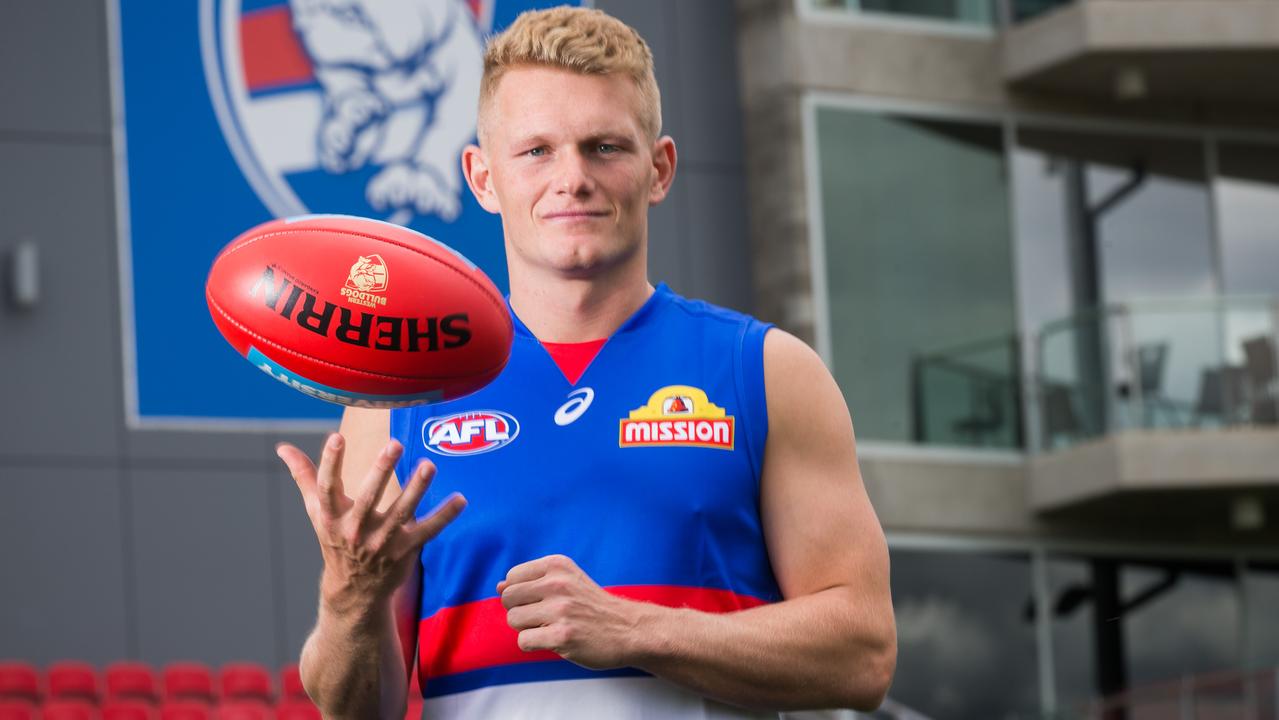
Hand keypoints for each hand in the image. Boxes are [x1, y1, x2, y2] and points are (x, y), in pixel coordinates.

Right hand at [278, 434, 465, 616]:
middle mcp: (355, 529)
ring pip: (401, 512)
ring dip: (417, 488)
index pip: (328, 487)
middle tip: (395, 443)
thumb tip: (282, 447)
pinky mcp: (405, 550)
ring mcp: (382, 542)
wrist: (353, 591)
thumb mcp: (318, 511)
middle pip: (368, 497)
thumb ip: (305, 476)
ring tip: (430, 464)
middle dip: (381, 470)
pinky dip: (445, 516)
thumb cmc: (335, 539)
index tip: (336, 437)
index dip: (330, 462)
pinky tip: (461, 498)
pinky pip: (428, 531)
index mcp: (332, 516)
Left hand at [498, 554, 645, 669]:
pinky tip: (553, 640)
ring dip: (527, 629)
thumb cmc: (591, 605)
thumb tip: (498, 586)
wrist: (627, 628)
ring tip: (550, 627)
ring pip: (514, 620)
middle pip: (508, 599)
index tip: (541, 600)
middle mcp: (558, 584)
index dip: (520, 593)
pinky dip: (534, 644)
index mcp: (557, 565)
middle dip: (519, 611)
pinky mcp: (562, 636)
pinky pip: (524, 641)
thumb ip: (531, 581)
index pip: (512, 577)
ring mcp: (560, 611)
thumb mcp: (566, 581)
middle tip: (542, 617)